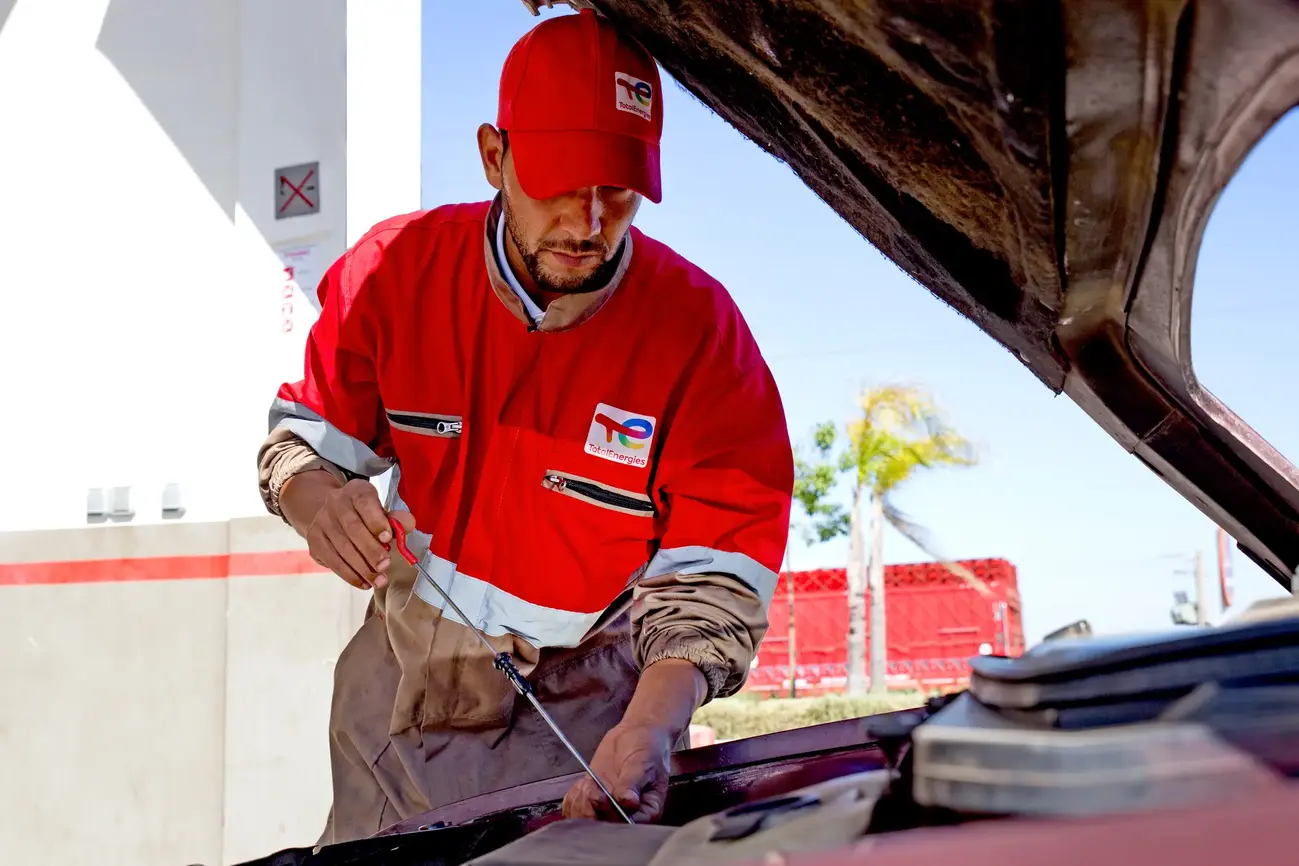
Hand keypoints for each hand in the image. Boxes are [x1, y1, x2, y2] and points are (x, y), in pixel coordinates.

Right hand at [293, 476, 414, 589]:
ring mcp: (321, 522)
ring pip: (342, 548)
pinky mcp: (315, 541)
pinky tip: (364, 583)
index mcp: (356, 491)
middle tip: (385, 566)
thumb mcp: (381, 511)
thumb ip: (396, 519)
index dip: (376, 522)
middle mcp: (335, 503)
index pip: (364, 503)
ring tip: (378, 580)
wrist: (332, 514)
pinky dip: (350, 575)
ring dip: (362, 568)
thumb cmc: (364, 515)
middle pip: (353, 529)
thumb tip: (408, 525)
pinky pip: (333, 561)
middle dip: (371, 550)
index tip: (388, 538)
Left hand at [562, 723, 672, 822]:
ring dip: (581, 801)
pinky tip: (585, 784)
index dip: (611, 817)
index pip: (627, 827)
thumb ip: (633, 783)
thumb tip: (628, 801)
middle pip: (602, 828)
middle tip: (594, 789)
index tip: (604, 798)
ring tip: (590, 784)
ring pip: (585, 820)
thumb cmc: (648, 748)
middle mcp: (626, 815)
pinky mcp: (593, 800)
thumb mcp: (643, 763)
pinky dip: (574, 797)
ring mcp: (608, 809)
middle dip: (592, 809)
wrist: (636, 733)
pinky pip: (575, 808)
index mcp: (646, 812)